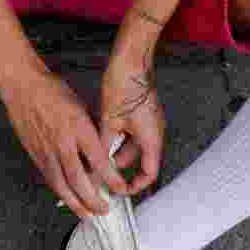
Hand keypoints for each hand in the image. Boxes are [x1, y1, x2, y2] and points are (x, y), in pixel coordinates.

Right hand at [0, 65, 112, 217]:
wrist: (23, 87)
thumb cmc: (52, 92)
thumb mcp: (81, 107)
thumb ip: (91, 131)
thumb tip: (102, 152)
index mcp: (78, 128)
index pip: (99, 161)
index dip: (111, 179)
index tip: (120, 189)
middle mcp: (62, 143)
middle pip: (79, 180)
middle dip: (93, 200)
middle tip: (105, 210)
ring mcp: (47, 151)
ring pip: (62, 185)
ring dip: (76, 204)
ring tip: (88, 215)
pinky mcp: (36, 155)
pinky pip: (50, 179)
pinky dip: (61, 193)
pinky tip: (69, 201)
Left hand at [98, 52, 164, 194]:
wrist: (131, 59)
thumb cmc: (125, 85)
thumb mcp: (109, 122)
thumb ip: (105, 147)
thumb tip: (95, 165)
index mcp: (151, 138)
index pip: (149, 173)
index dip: (135, 186)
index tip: (120, 190)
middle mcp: (154, 131)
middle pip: (138, 160)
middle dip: (117, 167)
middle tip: (99, 172)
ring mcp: (150, 121)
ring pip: (132, 146)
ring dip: (115, 151)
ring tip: (94, 153)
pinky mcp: (142, 113)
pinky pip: (131, 133)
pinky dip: (117, 138)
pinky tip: (100, 136)